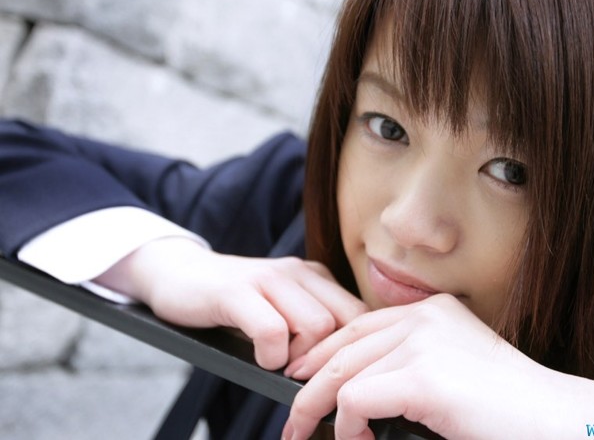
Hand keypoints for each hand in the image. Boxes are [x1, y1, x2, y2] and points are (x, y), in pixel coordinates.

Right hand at [95, 237, 367, 368]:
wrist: (178, 273)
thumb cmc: (236, 303)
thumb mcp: (284, 307)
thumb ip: (315, 322)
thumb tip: (349, 368)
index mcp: (316, 277)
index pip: (361, 316)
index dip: (354, 352)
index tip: (335, 374)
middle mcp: (299, 272)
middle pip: (347, 324)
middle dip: (328, 359)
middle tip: (301, 371)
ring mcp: (268, 278)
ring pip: (316, 326)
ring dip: (299, 359)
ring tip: (278, 361)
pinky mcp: (236, 291)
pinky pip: (273, 330)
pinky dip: (270, 356)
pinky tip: (260, 357)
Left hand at [282, 294, 593, 439]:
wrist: (554, 420)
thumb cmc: (507, 408)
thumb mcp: (451, 374)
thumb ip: (410, 367)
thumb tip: (357, 391)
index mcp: (431, 311)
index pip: (358, 327)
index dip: (322, 353)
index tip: (298, 378)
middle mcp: (423, 318)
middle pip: (341, 347)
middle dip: (305, 383)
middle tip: (291, 419)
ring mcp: (423, 344)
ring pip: (340, 375)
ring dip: (315, 411)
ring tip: (306, 437)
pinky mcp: (423, 378)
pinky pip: (354, 401)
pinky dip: (345, 427)